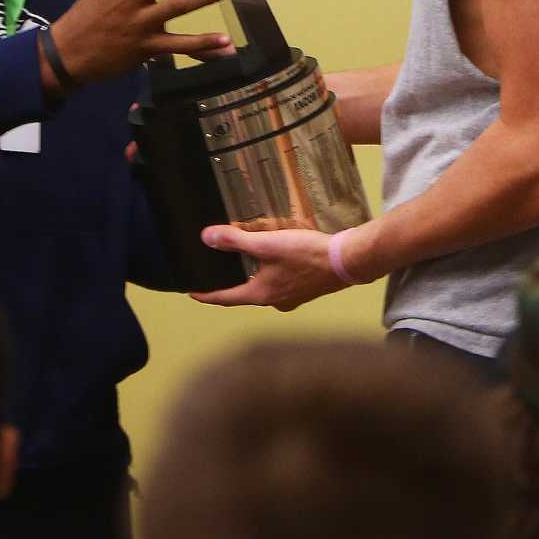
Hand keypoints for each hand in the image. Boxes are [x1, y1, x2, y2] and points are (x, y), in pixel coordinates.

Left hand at [191, 222, 350, 310]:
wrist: (346, 261)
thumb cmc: (307, 255)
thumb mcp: (267, 244)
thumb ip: (235, 241)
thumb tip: (206, 238)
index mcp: (260, 294)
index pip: (225, 298)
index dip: (206, 294)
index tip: (192, 292)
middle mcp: (274, 301)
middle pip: (244, 294)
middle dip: (231, 285)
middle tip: (218, 274)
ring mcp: (291, 298)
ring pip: (264, 289)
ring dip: (253, 279)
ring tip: (246, 265)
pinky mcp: (305, 290)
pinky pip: (280, 284)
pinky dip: (271, 275)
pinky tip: (277, 263)